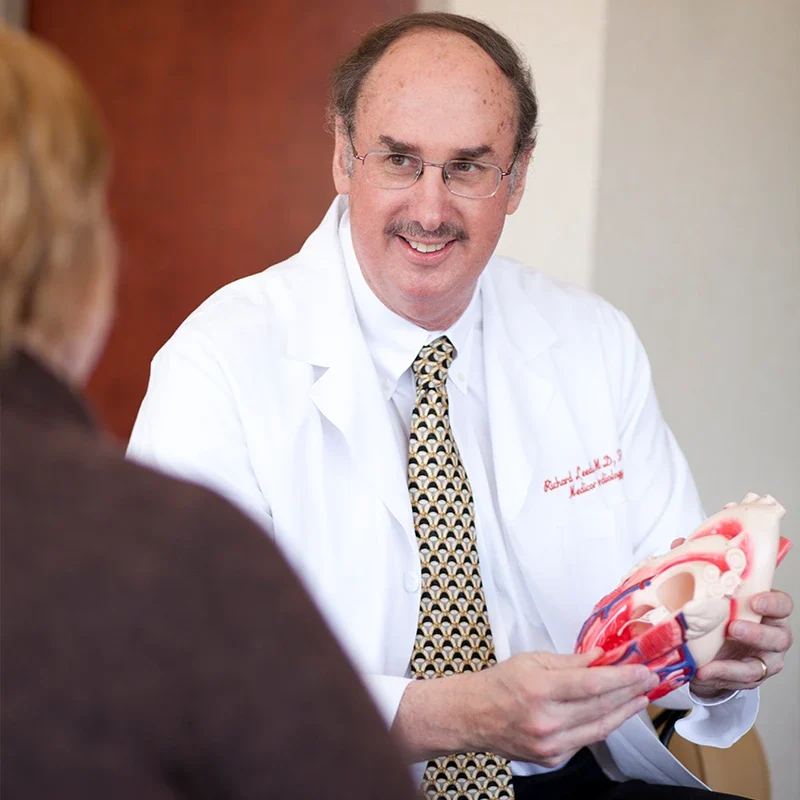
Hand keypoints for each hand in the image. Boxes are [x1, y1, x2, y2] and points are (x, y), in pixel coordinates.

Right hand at [462, 649, 657, 766]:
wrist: (472, 715)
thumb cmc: (499, 684)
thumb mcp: (531, 660)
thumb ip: (569, 661)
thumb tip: (600, 658)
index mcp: (539, 688)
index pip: (592, 684)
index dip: (622, 678)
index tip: (641, 670)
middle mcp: (547, 720)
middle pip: (601, 706)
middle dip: (630, 692)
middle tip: (649, 680)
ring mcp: (550, 743)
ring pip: (599, 728)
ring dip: (624, 712)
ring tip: (641, 698)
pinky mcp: (552, 758)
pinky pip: (586, 740)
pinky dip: (603, 725)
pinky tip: (614, 713)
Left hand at [668, 537, 794, 697]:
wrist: (712, 650)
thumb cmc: (718, 614)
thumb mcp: (711, 592)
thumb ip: (700, 568)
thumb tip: (679, 544)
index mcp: (765, 609)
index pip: (782, 604)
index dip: (773, 603)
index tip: (756, 601)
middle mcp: (771, 633)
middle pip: (780, 635)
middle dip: (758, 633)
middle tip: (733, 628)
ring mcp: (764, 658)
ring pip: (762, 664)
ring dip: (736, 664)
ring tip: (711, 662)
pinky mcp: (750, 677)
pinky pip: (740, 680)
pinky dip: (721, 676)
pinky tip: (703, 672)